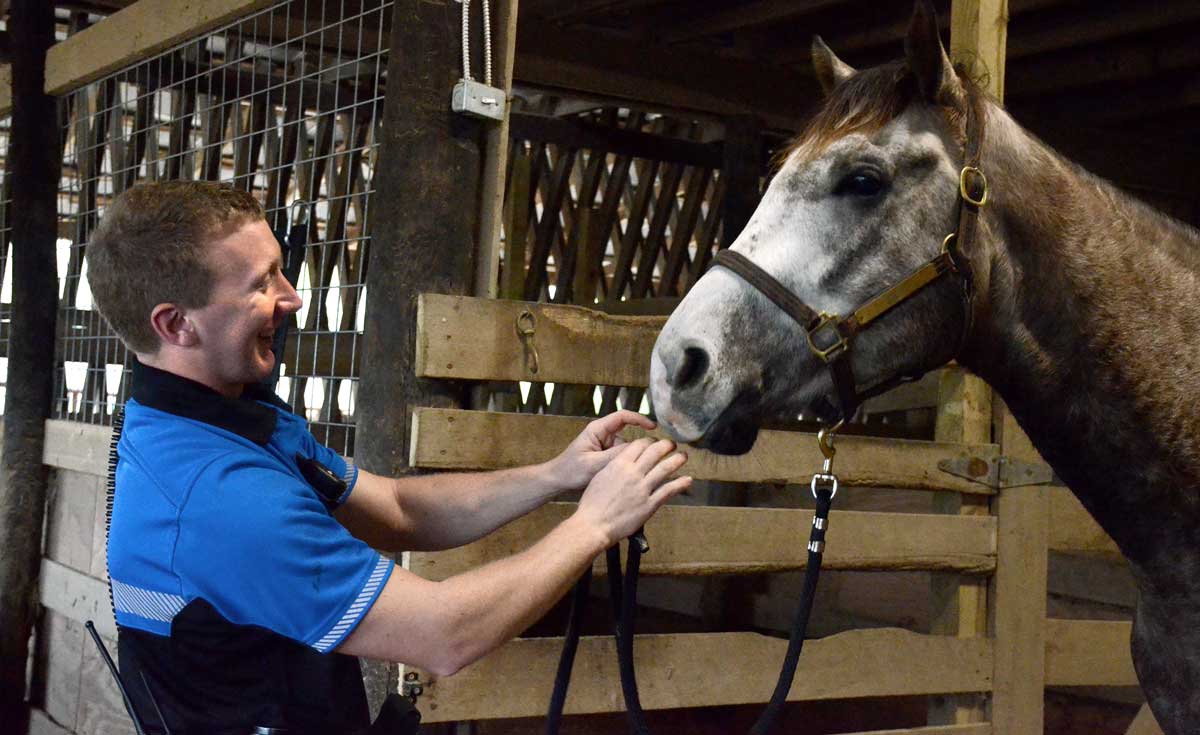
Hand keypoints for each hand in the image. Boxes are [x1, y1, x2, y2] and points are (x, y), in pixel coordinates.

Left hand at [549, 410, 655, 490]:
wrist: (558, 481)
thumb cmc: (571, 470)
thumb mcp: (594, 464)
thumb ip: (616, 456)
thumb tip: (639, 450)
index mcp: (597, 429)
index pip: (623, 417)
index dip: (640, 419)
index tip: (654, 427)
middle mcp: (603, 434)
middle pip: (628, 432)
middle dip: (639, 444)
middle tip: (652, 455)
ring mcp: (605, 444)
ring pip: (626, 446)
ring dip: (631, 457)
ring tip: (632, 470)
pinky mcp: (606, 455)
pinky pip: (621, 455)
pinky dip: (625, 463)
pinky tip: (625, 475)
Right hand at [573, 438, 690, 545]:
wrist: (594, 524)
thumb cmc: (592, 503)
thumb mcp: (601, 476)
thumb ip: (615, 466)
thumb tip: (625, 461)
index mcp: (619, 464)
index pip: (639, 445)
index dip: (650, 441)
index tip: (655, 442)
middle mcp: (633, 473)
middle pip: (655, 452)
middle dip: (666, 445)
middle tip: (672, 444)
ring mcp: (643, 489)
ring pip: (665, 468)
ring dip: (677, 460)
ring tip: (684, 456)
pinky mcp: (649, 505)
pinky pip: (668, 491)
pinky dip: (680, 484)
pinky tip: (688, 479)